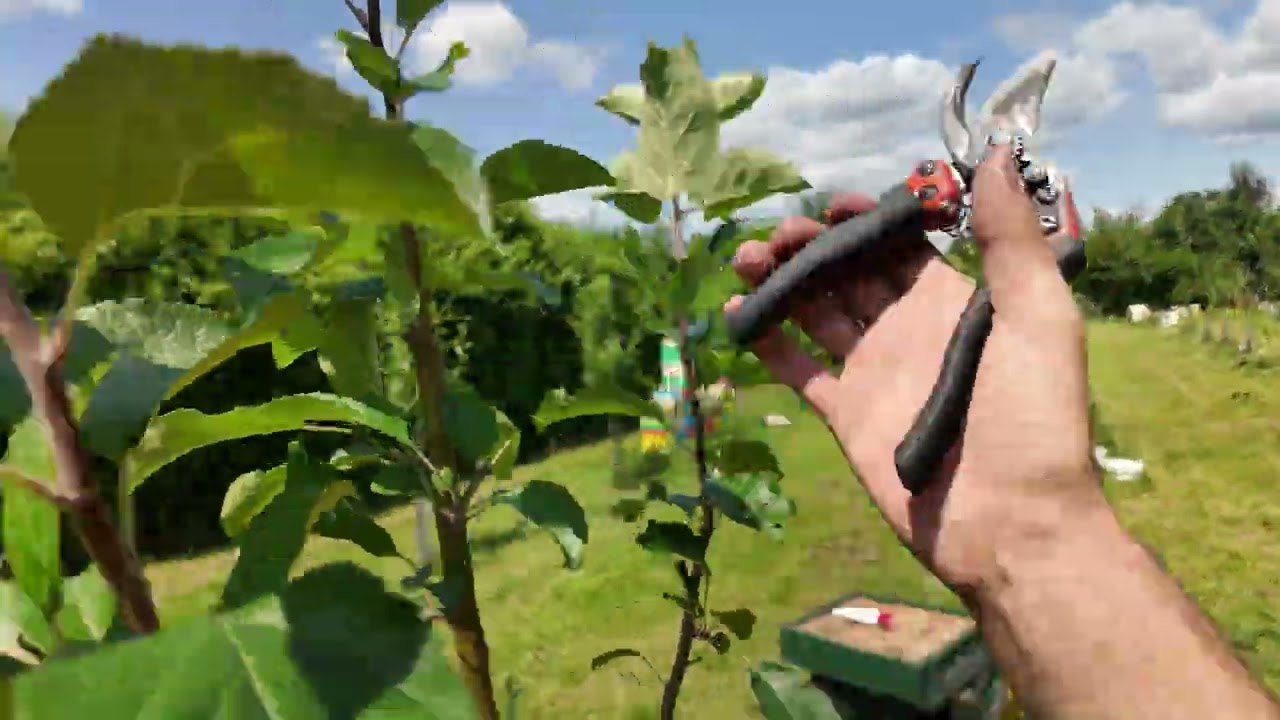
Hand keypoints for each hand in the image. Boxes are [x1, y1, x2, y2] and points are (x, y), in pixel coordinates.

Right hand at [724, 145, 1105, 595]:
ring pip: (816, 313)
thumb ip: (1011, 240)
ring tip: (746, 260)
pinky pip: (800, 370)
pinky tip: (740, 314)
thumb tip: (996, 156)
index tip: (831, 203)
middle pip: (849, 274)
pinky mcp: (847, 416)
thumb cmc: (1034, 419)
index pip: (900, 246)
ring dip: (782, 282)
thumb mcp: (1037, 318)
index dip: (864, 221)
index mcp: (954, 301)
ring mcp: (875, 372)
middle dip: (812, 247)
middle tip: (777, 235)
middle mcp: (909, 329)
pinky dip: (769, 342)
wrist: (1013, 523)